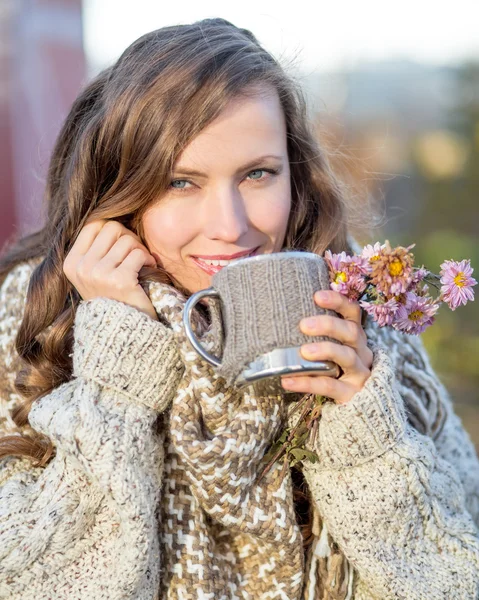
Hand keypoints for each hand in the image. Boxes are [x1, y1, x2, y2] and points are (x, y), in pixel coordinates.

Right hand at [63, 218, 157, 320]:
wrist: (123, 331)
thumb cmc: (113, 297)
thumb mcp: (94, 272)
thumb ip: (97, 248)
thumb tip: (112, 216)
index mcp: (71, 263)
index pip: (95, 224)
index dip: (114, 230)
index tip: (122, 246)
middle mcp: (82, 267)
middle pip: (112, 228)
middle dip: (129, 237)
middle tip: (136, 254)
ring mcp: (99, 274)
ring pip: (127, 240)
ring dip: (140, 250)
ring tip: (142, 264)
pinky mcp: (119, 281)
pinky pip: (139, 254)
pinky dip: (148, 259)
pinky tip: (149, 270)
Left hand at [281, 290, 373, 404]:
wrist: (360, 406)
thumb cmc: (336, 370)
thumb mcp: (332, 349)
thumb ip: (317, 336)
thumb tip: (279, 319)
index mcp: (355, 337)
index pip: (353, 312)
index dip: (338, 302)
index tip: (316, 296)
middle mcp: (361, 352)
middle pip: (351, 332)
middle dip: (329, 325)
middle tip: (304, 325)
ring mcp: (359, 373)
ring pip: (347, 357)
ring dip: (325, 350)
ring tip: (303, 351)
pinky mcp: (351, 394)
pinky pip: (330, 386)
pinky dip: (308, 383)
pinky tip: (288, 381)